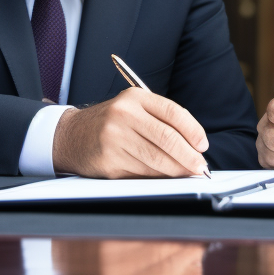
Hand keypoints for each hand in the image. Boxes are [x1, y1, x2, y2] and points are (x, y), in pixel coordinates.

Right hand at [52, 87, 209, 177]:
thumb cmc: (110, 123)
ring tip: (186, 173)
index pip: (173, 112)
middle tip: (200, 166)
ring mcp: (114, 138)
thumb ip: (160, 121)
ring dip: (176, 170)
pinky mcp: (108, 161)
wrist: (71, 135)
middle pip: (167, 138)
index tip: (202, 145)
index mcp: (135, 97)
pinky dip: (157, 177)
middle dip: (188, 156)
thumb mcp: (133, 109)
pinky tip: (165, 177)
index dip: (193, 130)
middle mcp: (124, 114)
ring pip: (156, 159)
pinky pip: (141, 172)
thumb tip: (193, 145)